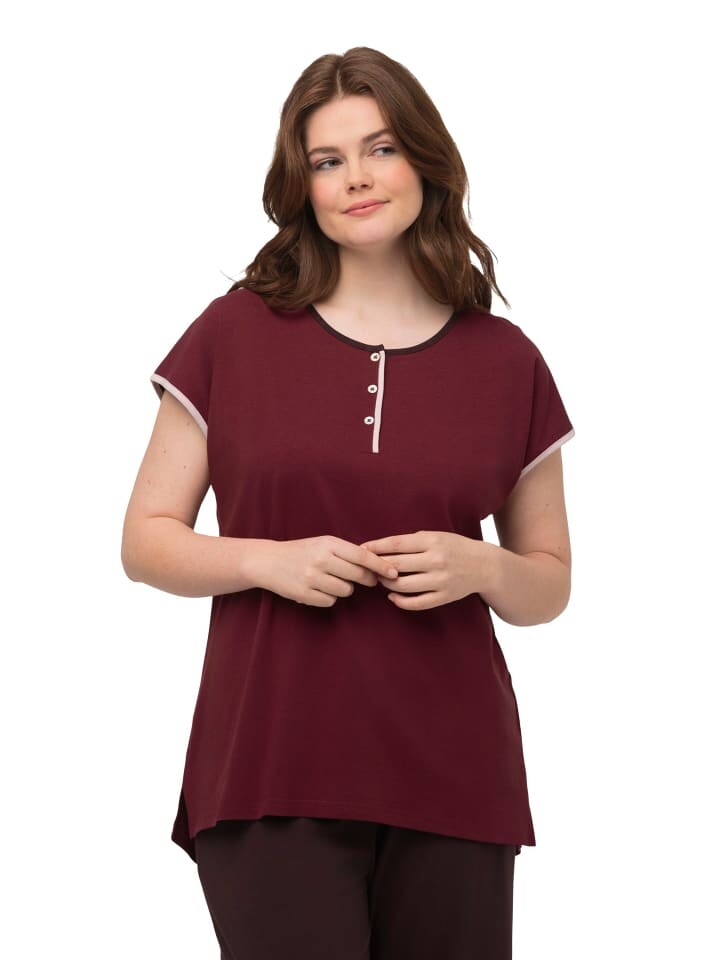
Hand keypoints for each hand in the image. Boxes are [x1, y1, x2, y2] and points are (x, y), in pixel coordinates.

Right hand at [251, 536, 398, 606]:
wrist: (268, 561)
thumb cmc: (302, 551)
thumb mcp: (323, 543)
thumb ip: (347, 552)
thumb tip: (377, 566)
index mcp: (328, 543)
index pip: (362, 555)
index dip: (380, 565)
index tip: (394, 573)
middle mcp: (321, 560)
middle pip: (358, 575)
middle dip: (365, 579)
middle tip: (366, 580)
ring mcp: (312, 578)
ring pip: (346, 590)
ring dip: (343, 588)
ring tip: (329, 580)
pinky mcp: (304, 594)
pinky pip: (330, 601)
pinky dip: (328, 597)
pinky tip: (317, 588)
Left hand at [359, 530, 496, 610]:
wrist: (484, 566)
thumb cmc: (454, 547)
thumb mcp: (436, 536)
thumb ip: (411, 541)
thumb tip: (379, 548)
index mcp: (432, 541)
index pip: (396, 544)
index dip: (376, 547)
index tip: (361, 549)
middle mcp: (436, 560)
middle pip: (396, 565)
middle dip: (378, 567)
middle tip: (368, 567)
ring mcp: (440, 580)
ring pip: (402, 585)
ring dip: (386, 583)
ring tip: (382, 580)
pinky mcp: (444, 596)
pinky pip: (416, 603)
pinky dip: (400, 601)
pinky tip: (392, 596)